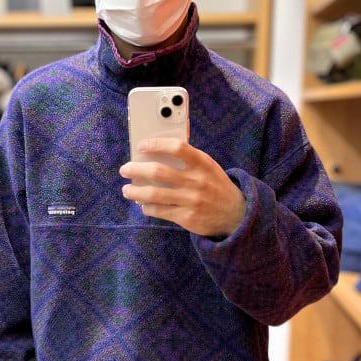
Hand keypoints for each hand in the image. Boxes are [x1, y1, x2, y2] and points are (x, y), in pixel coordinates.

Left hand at [120, 138, 245, 237]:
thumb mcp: (208, 167)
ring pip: (155, 194)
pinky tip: (143, 205)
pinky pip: (160, 211)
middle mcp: (197, 181)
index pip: (177, 147)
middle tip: (125, 169)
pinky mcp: (187, 218)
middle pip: (159, 172)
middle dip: (136, 170)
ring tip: (126, 190)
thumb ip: (187, 156)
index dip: (156, 144)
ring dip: (136, 192)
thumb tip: (159, 143)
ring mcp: (192, 200)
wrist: (235, 214)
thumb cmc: (214, 185)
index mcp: (202, 163)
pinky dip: (148, 208)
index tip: (141, 146)